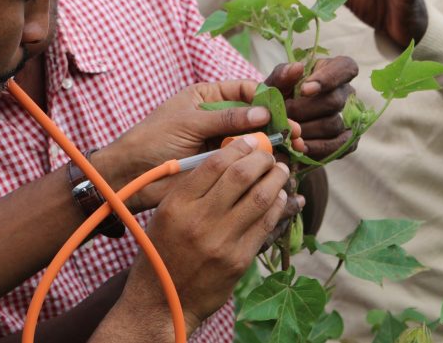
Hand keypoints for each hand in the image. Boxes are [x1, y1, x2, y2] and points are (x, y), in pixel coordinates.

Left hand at [103, 80, 303, 210]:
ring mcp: (221, 142)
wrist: (131, 175)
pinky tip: (278, 165)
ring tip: (294, 150)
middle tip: (296, 134)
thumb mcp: (188, 123)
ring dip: (274, 144)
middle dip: (277, 123)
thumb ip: (225, 118)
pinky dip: (262, 164)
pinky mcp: (222, 165)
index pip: (245, 90)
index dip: (267, 98)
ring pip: (255, 140)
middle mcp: (218, 117)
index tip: (285, 108)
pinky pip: (247, 162)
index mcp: (208, 97)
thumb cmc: (152, 140)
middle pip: (256, 116)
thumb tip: (262, 113)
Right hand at [120, 136, 302, 333]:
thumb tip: (228, 160)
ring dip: (275, 180)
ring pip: (260, 199)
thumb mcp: (166, 213)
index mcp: (177, 204)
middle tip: (269, 155)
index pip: (214, 164)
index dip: (237, 147)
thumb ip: (192, 188)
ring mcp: (221, 242)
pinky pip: (265, 225)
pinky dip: (278, 207)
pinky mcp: (238, 260)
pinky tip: (280, 198)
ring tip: (279, 172)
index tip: (248, 141)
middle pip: (241, 176)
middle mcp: (199, 220)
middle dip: (262, 159)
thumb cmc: (162, 250)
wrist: (164, 300)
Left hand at [265, 57, 358, 158]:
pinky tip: (299, 148)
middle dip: (303, 111)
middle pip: (334, 101)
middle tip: (283, 117)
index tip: (304, 90)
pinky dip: (316, 148)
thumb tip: (297, 68)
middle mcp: (346, 92)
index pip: (345, 68)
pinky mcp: (348, 141)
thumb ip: (282, 75)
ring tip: (286, 133)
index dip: (328, 79)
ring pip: (333, 124)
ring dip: (306, 131)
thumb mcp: (275, 85)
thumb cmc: (279, 99)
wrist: (278, 127)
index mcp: (332, 71)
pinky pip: (337, 146)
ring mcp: (349, 117)